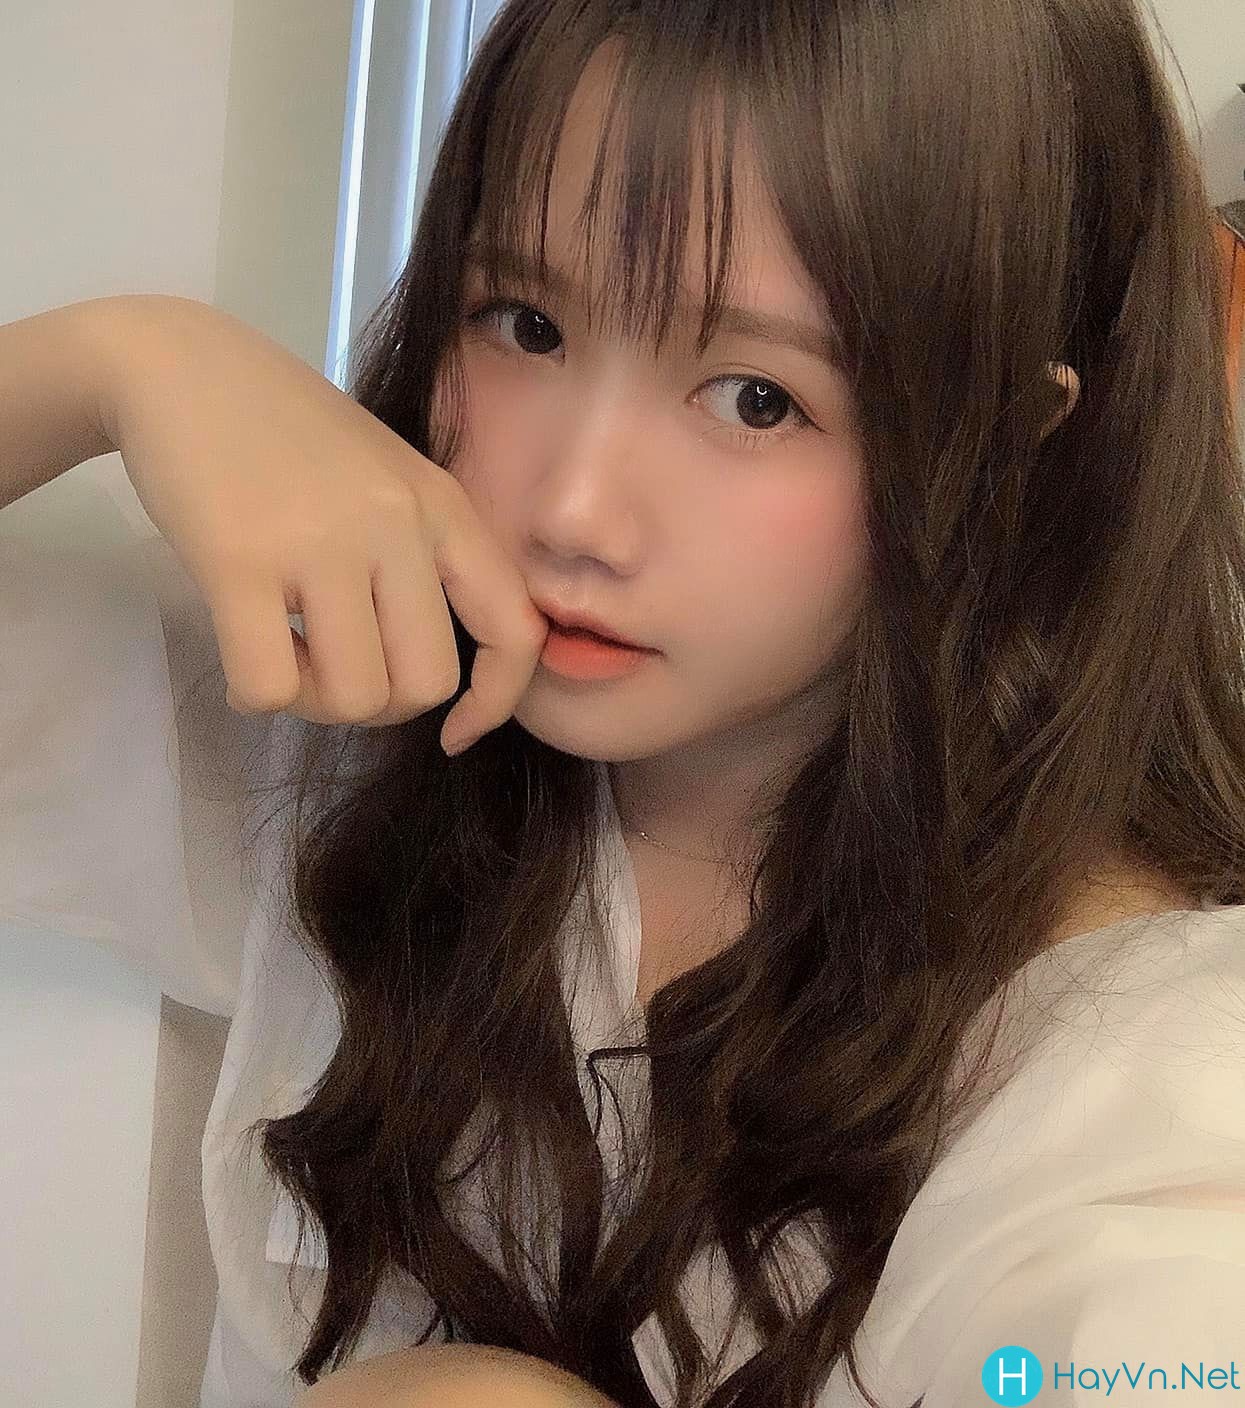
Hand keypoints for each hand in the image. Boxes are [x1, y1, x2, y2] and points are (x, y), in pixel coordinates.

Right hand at [105, 295, 547, 747]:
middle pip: (424, 684)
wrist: (179, 367)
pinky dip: (259, 692)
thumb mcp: (387, 478)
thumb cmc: (289, 433)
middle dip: (378, 703)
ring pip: (354, 697)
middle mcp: (397, 525)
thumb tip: (427, 676)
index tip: (453, 733)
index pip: (514, 631)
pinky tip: (245, 648)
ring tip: (283, 649)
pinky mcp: (240, 562)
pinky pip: (271, 688)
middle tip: (331, 666)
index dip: (493, 703)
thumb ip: (423, 558)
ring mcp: (321, 542)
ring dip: (314, 699)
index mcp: (443, 508)